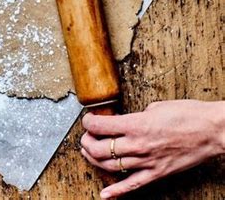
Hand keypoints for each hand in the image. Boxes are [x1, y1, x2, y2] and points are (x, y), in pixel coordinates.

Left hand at [80, 100, 224, 197]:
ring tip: (88, 152)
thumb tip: (127, 121)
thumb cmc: (187, 114)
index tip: (87, 119)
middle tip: (85, 136)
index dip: (88, 122)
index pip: (100, 126)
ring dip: (94, 160)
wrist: (211, 130)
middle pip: (99, 148)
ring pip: (110, 166)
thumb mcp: (155, 107)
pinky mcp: (157, 174)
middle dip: (87, 142)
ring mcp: (147, 162)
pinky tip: (105, 195)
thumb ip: (137, 116)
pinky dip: (117, 192)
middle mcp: (138, 145)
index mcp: (136, 124)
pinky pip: (132, 186)